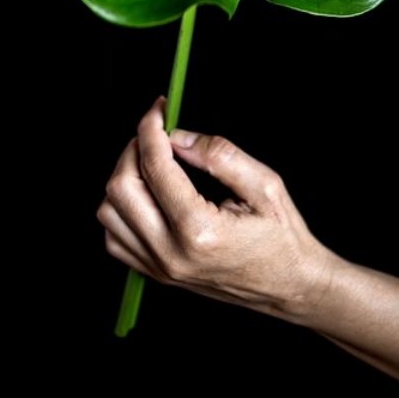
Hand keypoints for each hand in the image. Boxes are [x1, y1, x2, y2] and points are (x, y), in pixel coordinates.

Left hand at [97, 98, 334, 320]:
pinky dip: (121, 208)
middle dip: (133, 149)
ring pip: (109, 213)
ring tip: (152, 161)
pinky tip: (148, 194)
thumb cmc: (282, 236)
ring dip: (124, 178)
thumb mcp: (265, 185)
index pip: (155, 168)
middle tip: (156, 133)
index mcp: (200, 231)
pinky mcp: (156, 275)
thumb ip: (221, 155)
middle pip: (121, 189)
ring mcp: (160, 268)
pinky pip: (115, 237)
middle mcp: (172, 254)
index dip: (151, 129)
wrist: (289, 287)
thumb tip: (179, 136)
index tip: (159, 110)